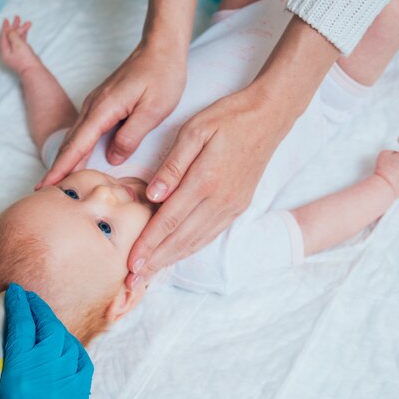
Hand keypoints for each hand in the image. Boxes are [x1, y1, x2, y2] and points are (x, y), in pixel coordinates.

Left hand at [0, 16, 37, 74]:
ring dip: (21, 30)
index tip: (7, 20)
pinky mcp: (22, 54)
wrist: (34, 71)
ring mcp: (15, 53)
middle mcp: (8, 52)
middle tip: (17, 18)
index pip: (3, 36)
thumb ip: (12, 34)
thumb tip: (11, 31)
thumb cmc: (25, 59)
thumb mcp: (17, 43)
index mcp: (4, 51)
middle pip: (9, 36)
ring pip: (16, 38)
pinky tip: (26, 30)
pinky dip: (23, 35)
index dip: (5, 27)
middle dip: (14, 26)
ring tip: (26, 23)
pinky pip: (21, 42)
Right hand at [36, 42, 186, 186]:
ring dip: (65, 159)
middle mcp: (94, 106)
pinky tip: (77, 160)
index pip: (77, 145)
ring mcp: (96, 104)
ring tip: (56, 181)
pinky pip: (84, 131)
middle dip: (56, 168)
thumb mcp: (153, 110)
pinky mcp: (102, 105)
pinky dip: (76, 148)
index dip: (62, 168)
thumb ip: (131, 135)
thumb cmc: (162, 76)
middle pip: (70, 143)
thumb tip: (113, 158)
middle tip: (43, 191)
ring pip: (75, 137)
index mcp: (103, 109)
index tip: (47, 186)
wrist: (161, 48)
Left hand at [126, 85, 293, 287]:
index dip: (148, 243)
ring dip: (171, 260)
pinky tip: (176, 255)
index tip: (131, 261)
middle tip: (134, 280)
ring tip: (150, 273)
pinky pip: (209, 234)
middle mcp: (220, 201)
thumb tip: (153, 196)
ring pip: (196, 241)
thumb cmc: (227, 118)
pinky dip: (190, 249)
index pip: (169, 220)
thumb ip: (173, 165)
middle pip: (181, 239)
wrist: (268, 118)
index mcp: (205, 180)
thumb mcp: (194, 131)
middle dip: (155, 261)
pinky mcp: (238, 207)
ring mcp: (232, 207)